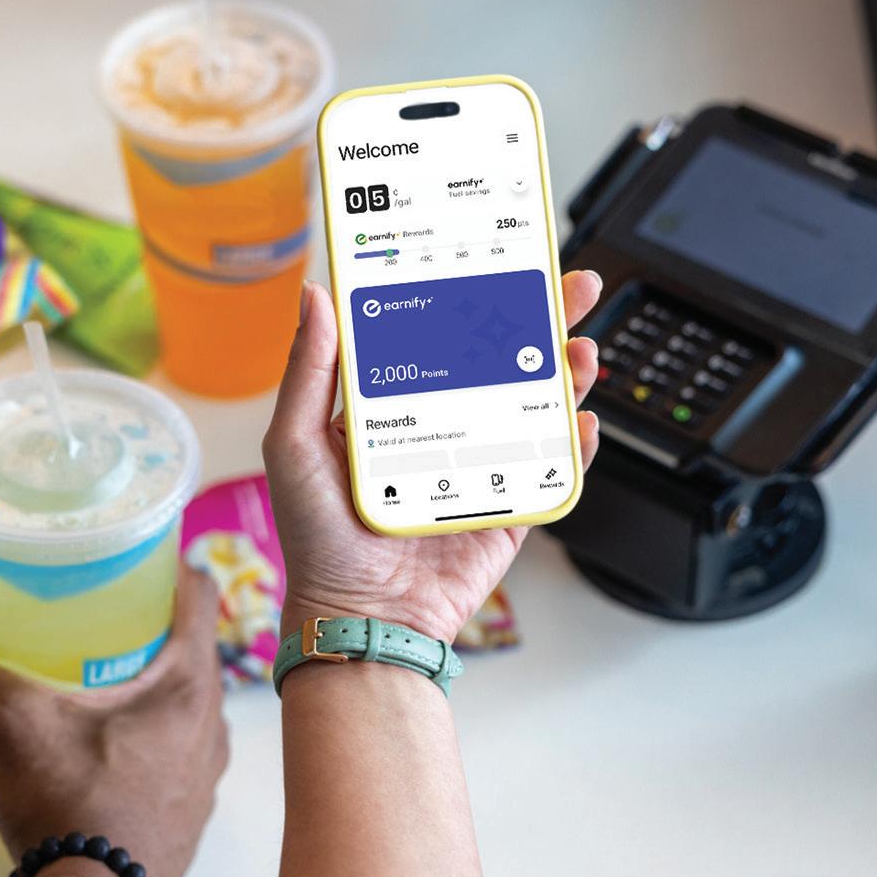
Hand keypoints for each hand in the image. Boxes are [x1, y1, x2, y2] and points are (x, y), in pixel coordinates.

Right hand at [0, 566, 228, 876]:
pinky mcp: (190, 809)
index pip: (197, 592)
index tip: (133, 556)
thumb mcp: (11, 726)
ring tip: (91, 685)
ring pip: (183, 702)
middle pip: (189, 647)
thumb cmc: (72, 806)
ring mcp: (207, 771)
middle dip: (146, 627)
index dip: (166, 563)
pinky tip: (98, 748)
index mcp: (190, 684)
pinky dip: (144, 736)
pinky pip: (175, 751)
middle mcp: (213, 722)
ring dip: (146, 686)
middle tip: (96, 619)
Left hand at [263, 270, 603, 641]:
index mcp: (391, 407)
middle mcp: (440, 430)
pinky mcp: (507, 511)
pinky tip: (582, 421)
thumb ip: (309, 371)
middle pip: (500, 361)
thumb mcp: (294, 443)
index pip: (439, 335)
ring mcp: (478, 469)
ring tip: (580, 350)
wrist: (361, 620)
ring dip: (564, 375)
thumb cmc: (316, 540)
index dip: (470, 295)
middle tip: (570, 285)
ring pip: (534, 408)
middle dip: (541, 320)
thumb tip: (315, 295)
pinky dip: (575, 447)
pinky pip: (550, 472)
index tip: (494, 257)